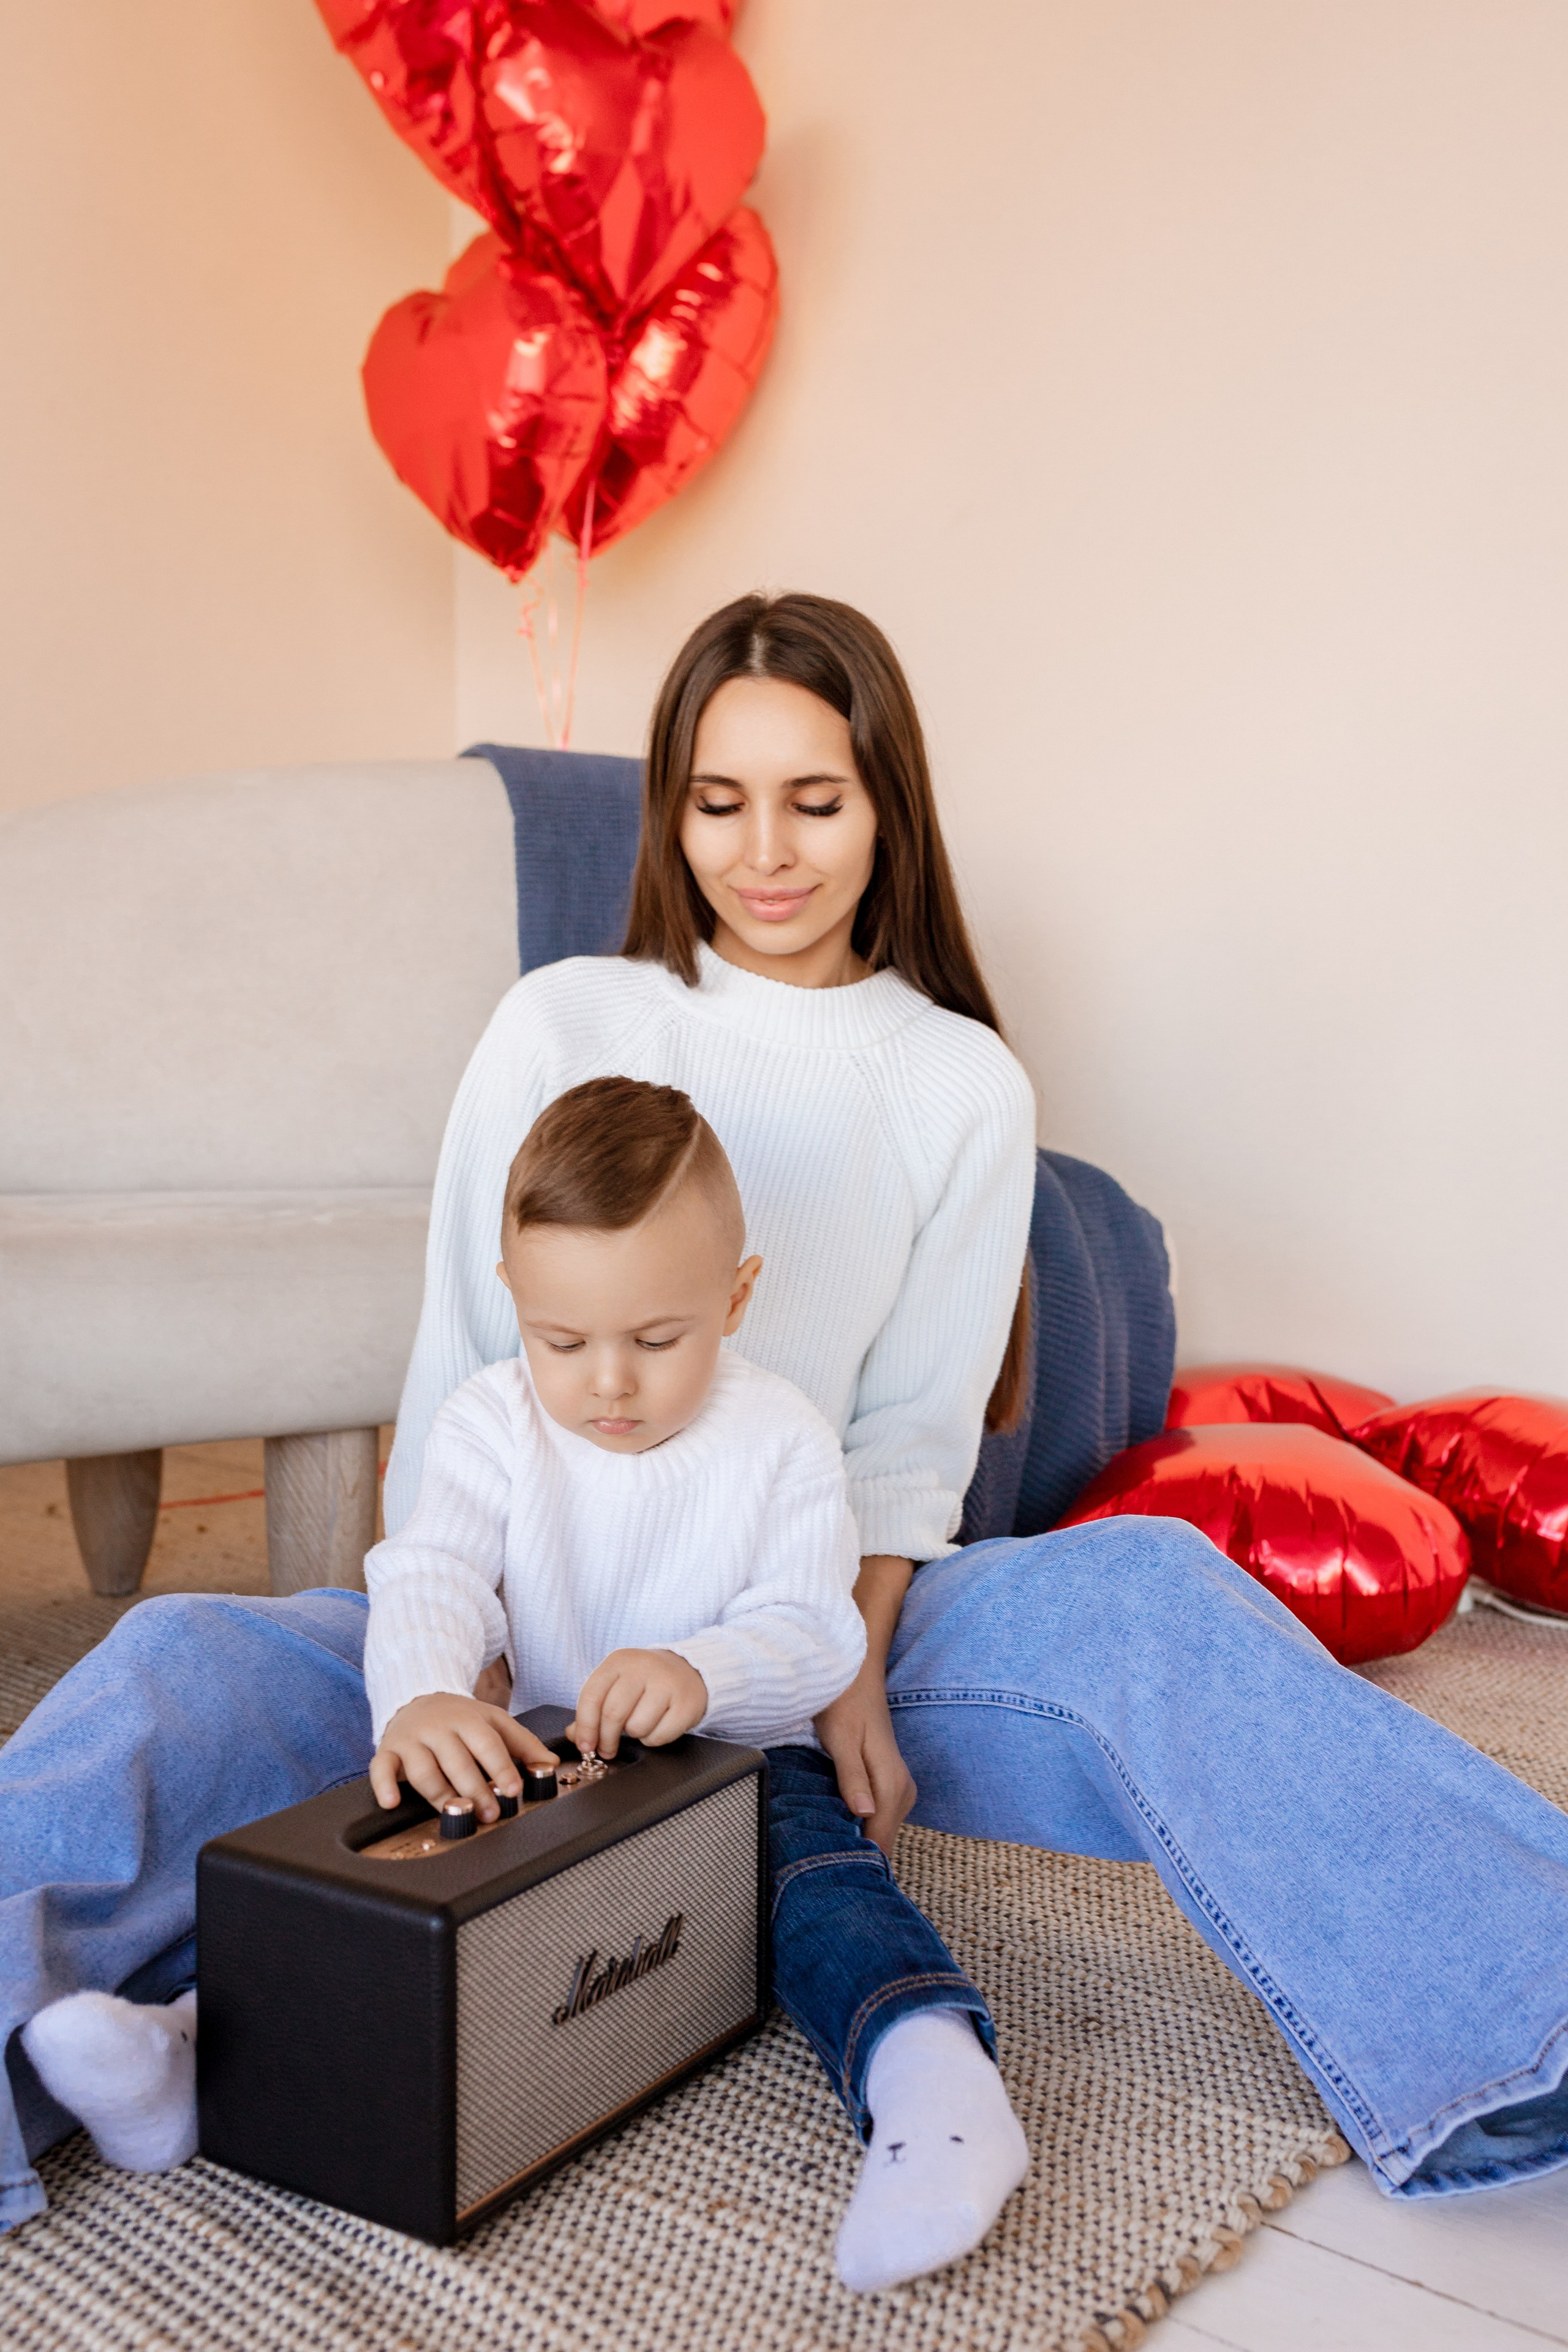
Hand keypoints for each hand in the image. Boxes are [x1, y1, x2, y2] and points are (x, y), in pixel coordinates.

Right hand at [371, 1692, 556, 1820]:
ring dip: (439, 1794)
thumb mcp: (494, 1722)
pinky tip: (392, 1802)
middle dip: (475, 1790)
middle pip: (457, 1761)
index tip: (514, 1790)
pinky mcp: (388, 1751)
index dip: (501, 1768)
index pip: (487, 1744)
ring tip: (455, 1813)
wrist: (418, 1697)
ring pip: (424, 1770)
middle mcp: (439, 1728)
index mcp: (469, 1719)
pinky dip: (384, 1786)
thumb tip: (551, 1764)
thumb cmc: (461, 1718)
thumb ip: (523, 1744)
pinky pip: (381, 1768)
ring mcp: (411, 1740)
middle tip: (490, 1813)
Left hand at [569, 1649, 706, 1757]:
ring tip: (641, 1724)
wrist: (688, 1670)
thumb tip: (574, 1735)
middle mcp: (642, 1667)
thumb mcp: (616, 1685)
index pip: (592, 1695)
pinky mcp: (686, 1703)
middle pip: (613, 1713)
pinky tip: (658, 1725)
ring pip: (637, 1727)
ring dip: (635, 1735)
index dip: (585, 1726)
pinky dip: (654, 1738)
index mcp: (619, 1661)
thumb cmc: (645, 1682)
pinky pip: (659, 1736)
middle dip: (606, 1739)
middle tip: (607, 1750)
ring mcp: (667, 1683)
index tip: (585, 1746)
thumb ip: (593, 1709)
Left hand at [815, 1652, 917, 1856]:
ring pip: (883, 1829)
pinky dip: (864, 1825)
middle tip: (826, 1872)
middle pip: (883, 1839)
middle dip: (860, 1855)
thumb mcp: (842, 1739)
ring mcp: (899, 1786)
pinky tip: (843, 1829)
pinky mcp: (890, 1782)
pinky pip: (881, 1815)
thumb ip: (852, 1777)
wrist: (858, 1673)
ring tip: (831, 1854)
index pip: (881, 1839)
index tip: (836, 1878)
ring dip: (861, 1840)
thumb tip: (863, 1815)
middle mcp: (903, 1789)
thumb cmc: (844, 1702)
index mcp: (892, 1783)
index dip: (860, 1860)